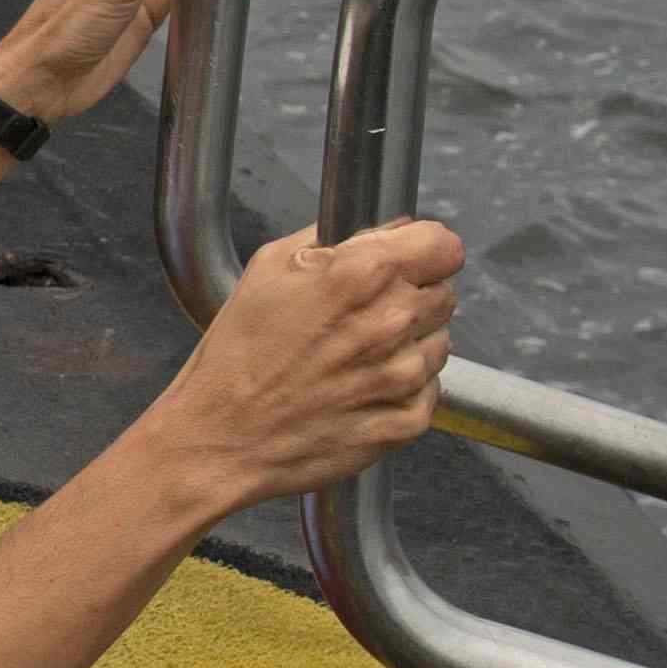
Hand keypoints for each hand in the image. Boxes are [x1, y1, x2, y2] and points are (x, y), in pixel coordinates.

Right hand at [145, 220, 460, 510]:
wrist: (221, 437)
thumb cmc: (237, 356)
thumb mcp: (268, 269)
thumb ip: (332, 239)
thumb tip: (381, 230)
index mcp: (362, 275)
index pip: (445, 245)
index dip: (427, 251)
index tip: (412, 261)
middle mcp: (392, 322)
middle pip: (445, 292)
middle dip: (413, 296)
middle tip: (365, 314)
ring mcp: (403, 376)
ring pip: (439, 342)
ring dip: (409, 345)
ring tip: (356, 356)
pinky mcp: (406, 421)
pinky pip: (429, 391)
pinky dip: (403, 390)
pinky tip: (359, 388)